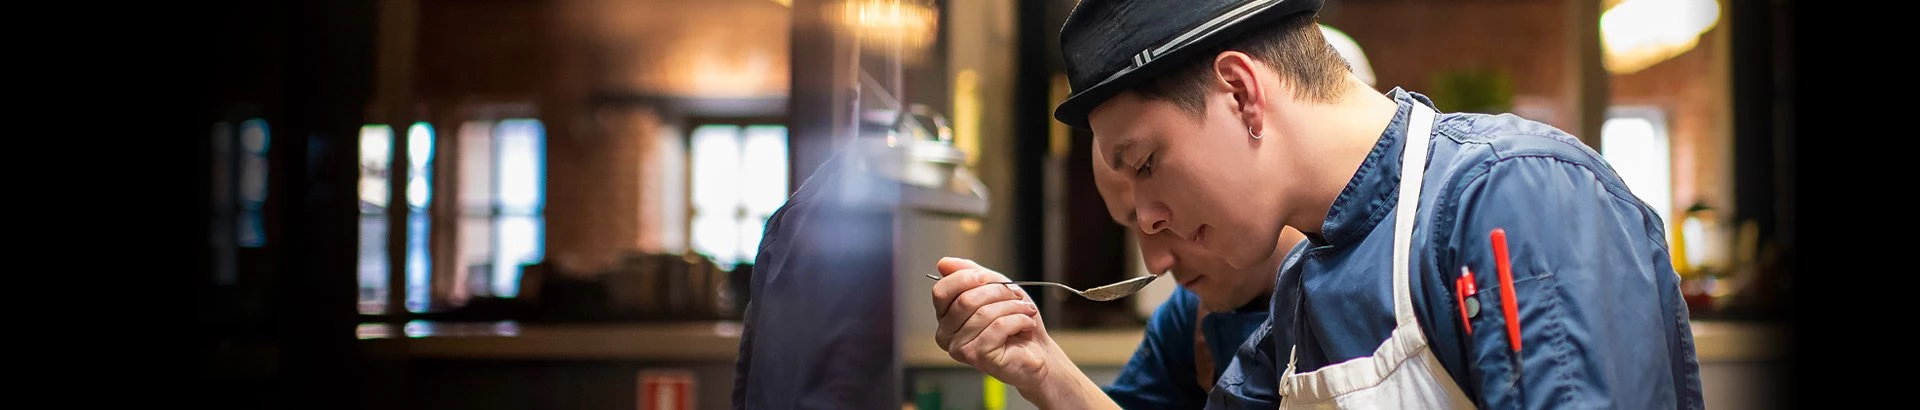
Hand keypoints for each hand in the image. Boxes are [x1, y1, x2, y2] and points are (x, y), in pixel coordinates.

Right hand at [930, 257, 1059, 390]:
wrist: (1037, 352)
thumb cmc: (1015, 321)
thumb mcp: (993, 288)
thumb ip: (969, 274)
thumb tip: (943, 264)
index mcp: (945, 317)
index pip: (941, 291)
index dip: (965, 278)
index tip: (987, 276)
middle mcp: (946, 335)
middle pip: (965, 300)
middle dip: (998, 292)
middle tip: (1016, 296)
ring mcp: (959, 348)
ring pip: (984, 313)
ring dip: (1012, 307)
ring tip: (1025, 311)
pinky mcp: (977, 357)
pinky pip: (997, 327)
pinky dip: (1019, 320)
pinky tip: (1026, 325)